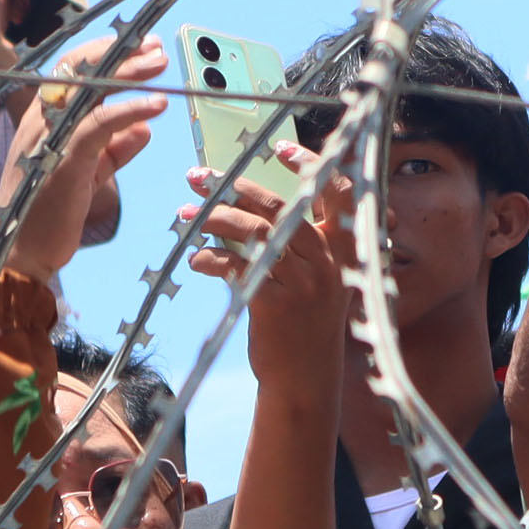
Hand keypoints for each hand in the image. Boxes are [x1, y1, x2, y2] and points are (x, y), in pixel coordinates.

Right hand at [0, 38, 169, 280]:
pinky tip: (156, 105)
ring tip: (160, 65)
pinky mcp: (64, 158)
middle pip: (82, 70)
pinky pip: (99, 124)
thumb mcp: (89, 174)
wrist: (20, 252)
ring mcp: (50, 136)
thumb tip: (144, 130)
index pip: (73, 70)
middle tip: (156, 48)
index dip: (108, 54)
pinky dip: (130, 110)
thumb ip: (114, 149)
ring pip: (90, 89)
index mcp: (44, 119)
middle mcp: (42, 120)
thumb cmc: (50, 213)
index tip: (142, 47)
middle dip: (122, 54)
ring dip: (129, 72)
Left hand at [185, 145, 349, 406]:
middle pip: (279, 207)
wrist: (305, 380)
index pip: (336, 192)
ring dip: (214, 217)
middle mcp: (327, 260)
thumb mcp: (321, 280)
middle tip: (198, 176)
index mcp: (343, 249)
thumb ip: (303, 242)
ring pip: (254, 232)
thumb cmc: (307, 325)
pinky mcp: (273, 303)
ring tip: (185, 213)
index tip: (280, 148)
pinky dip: (210, 258)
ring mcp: (302, 282)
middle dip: (234, 186)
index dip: (311, 165)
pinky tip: (196, 258)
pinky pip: (235, 267)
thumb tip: (255, 203)